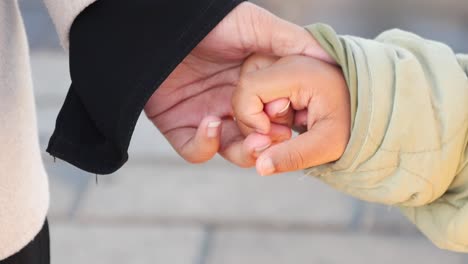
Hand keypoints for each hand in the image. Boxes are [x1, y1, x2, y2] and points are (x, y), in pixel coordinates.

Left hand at [144, 2, 332, 166]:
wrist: (161, 22)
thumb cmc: (211, 20)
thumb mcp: (258, 26)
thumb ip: (292, 43)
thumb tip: (332, 61)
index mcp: (254, 86)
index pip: (277, 118)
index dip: (288, 126)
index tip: (296, 124)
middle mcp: (233, 104)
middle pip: (258, 141)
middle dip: (268, 146)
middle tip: (274, 139)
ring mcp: (206, 116)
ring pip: (232, 151)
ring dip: (245, 152)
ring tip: (253, 140)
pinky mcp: (179, 126)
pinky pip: (196, 151)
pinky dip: (207, 144)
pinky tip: (213, 123)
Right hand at [233, 54, 350, 174]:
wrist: (373, 109)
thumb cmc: (355, 125)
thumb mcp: (328, 145)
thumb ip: (293, 157)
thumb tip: (260, 167)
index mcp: (297, 72)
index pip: (247, 89)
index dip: (250, 119)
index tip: (279, 135)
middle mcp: (286, 61)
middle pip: (244, 91)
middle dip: (257, 121)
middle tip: (287, 133)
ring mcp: (284, 64)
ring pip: (248, 91)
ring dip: (262, 116)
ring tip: (291, 124)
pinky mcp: (283, 72)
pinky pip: (259, 92)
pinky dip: (267, 111)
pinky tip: (290, 118)